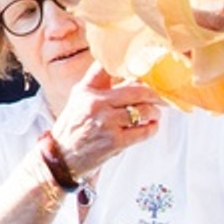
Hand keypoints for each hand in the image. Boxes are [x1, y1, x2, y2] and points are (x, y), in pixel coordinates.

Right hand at [47, 63, 164, 177]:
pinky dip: (152, 128)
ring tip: (154, 113)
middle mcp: (97, 104)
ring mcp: (107, 123)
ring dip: (154, 112)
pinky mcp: (115, 141)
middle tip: (160, 96)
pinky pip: (144, 131)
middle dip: (154, 93)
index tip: (146, 68)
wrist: (62, 156)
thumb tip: (128, 74)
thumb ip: (99, 83)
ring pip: (143, 110)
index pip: (110, 68)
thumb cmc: (73, 126)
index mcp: (87, 90)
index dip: (131, 66)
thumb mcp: (79, 98)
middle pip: (137, 90)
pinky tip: (151, 126)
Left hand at [193, 0, 223, 141]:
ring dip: (191, 40)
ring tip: (179, 42)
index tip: (194, 14)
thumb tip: (220, 21)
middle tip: (179, 26)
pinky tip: (188, 61)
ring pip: (210, 39)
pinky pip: (212, 64)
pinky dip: (198, 61)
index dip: (206, 8)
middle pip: (214, 18)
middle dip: (193, 20)